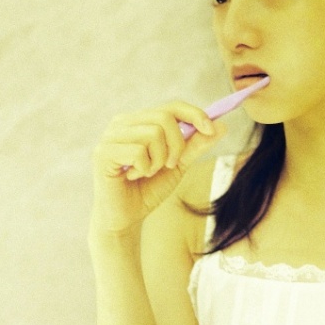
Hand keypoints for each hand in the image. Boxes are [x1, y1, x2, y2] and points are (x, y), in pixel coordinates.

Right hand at [91, 101, 225, 233]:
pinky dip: (144, 168)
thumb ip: (196, 145)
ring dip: (158, 160)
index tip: (211, 129)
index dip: (195, 114)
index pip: (171, 106)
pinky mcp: (103, 152)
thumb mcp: (178, 165)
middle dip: (177, 146)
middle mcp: (123, 122)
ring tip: (147, 172)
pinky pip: (138, 151)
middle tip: (169, 165)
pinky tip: (133, 176)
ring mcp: (111, 136)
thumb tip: (221, 125)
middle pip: (165, 117)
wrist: (126, 217)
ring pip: (153, 134)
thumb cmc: (148, 188)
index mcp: (140, 121)